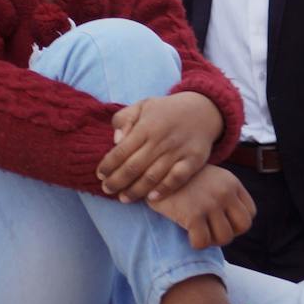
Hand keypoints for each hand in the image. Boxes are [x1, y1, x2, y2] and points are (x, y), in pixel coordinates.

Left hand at [98, 91, 222, 201]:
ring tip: (123, 198)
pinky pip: (177, 179)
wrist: (204, 109)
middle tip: (107, 190)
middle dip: (117, 181)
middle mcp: (161, 139)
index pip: (121, 150)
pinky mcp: (193, 160)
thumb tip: (116, 140)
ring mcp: (178, 151)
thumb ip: (124, 118)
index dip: (108, 165)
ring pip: (152, 176)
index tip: (100, 175)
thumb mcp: (143, 106)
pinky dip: (163, 190)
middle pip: (134, 166)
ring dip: (135, 190)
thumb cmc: (167, 111)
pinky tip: (151, 198)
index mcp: (146, 126)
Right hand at [148, 165, 255, 249]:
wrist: (157, 172)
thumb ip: (225, 195)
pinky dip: (196, 243)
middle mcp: (224, 192)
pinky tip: (188, 234)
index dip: (236, 223)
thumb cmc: (184, 181)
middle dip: (228, 233)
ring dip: (212, 240)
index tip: (221, 222)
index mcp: (231, 182)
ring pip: (225, 237)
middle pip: (242, 226)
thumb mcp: (212, 180)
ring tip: (199, 232)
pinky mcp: (193, 214)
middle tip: (212, 231)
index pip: (250, 213)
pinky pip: (203, 242)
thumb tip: (233, 224)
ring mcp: (210, 203)